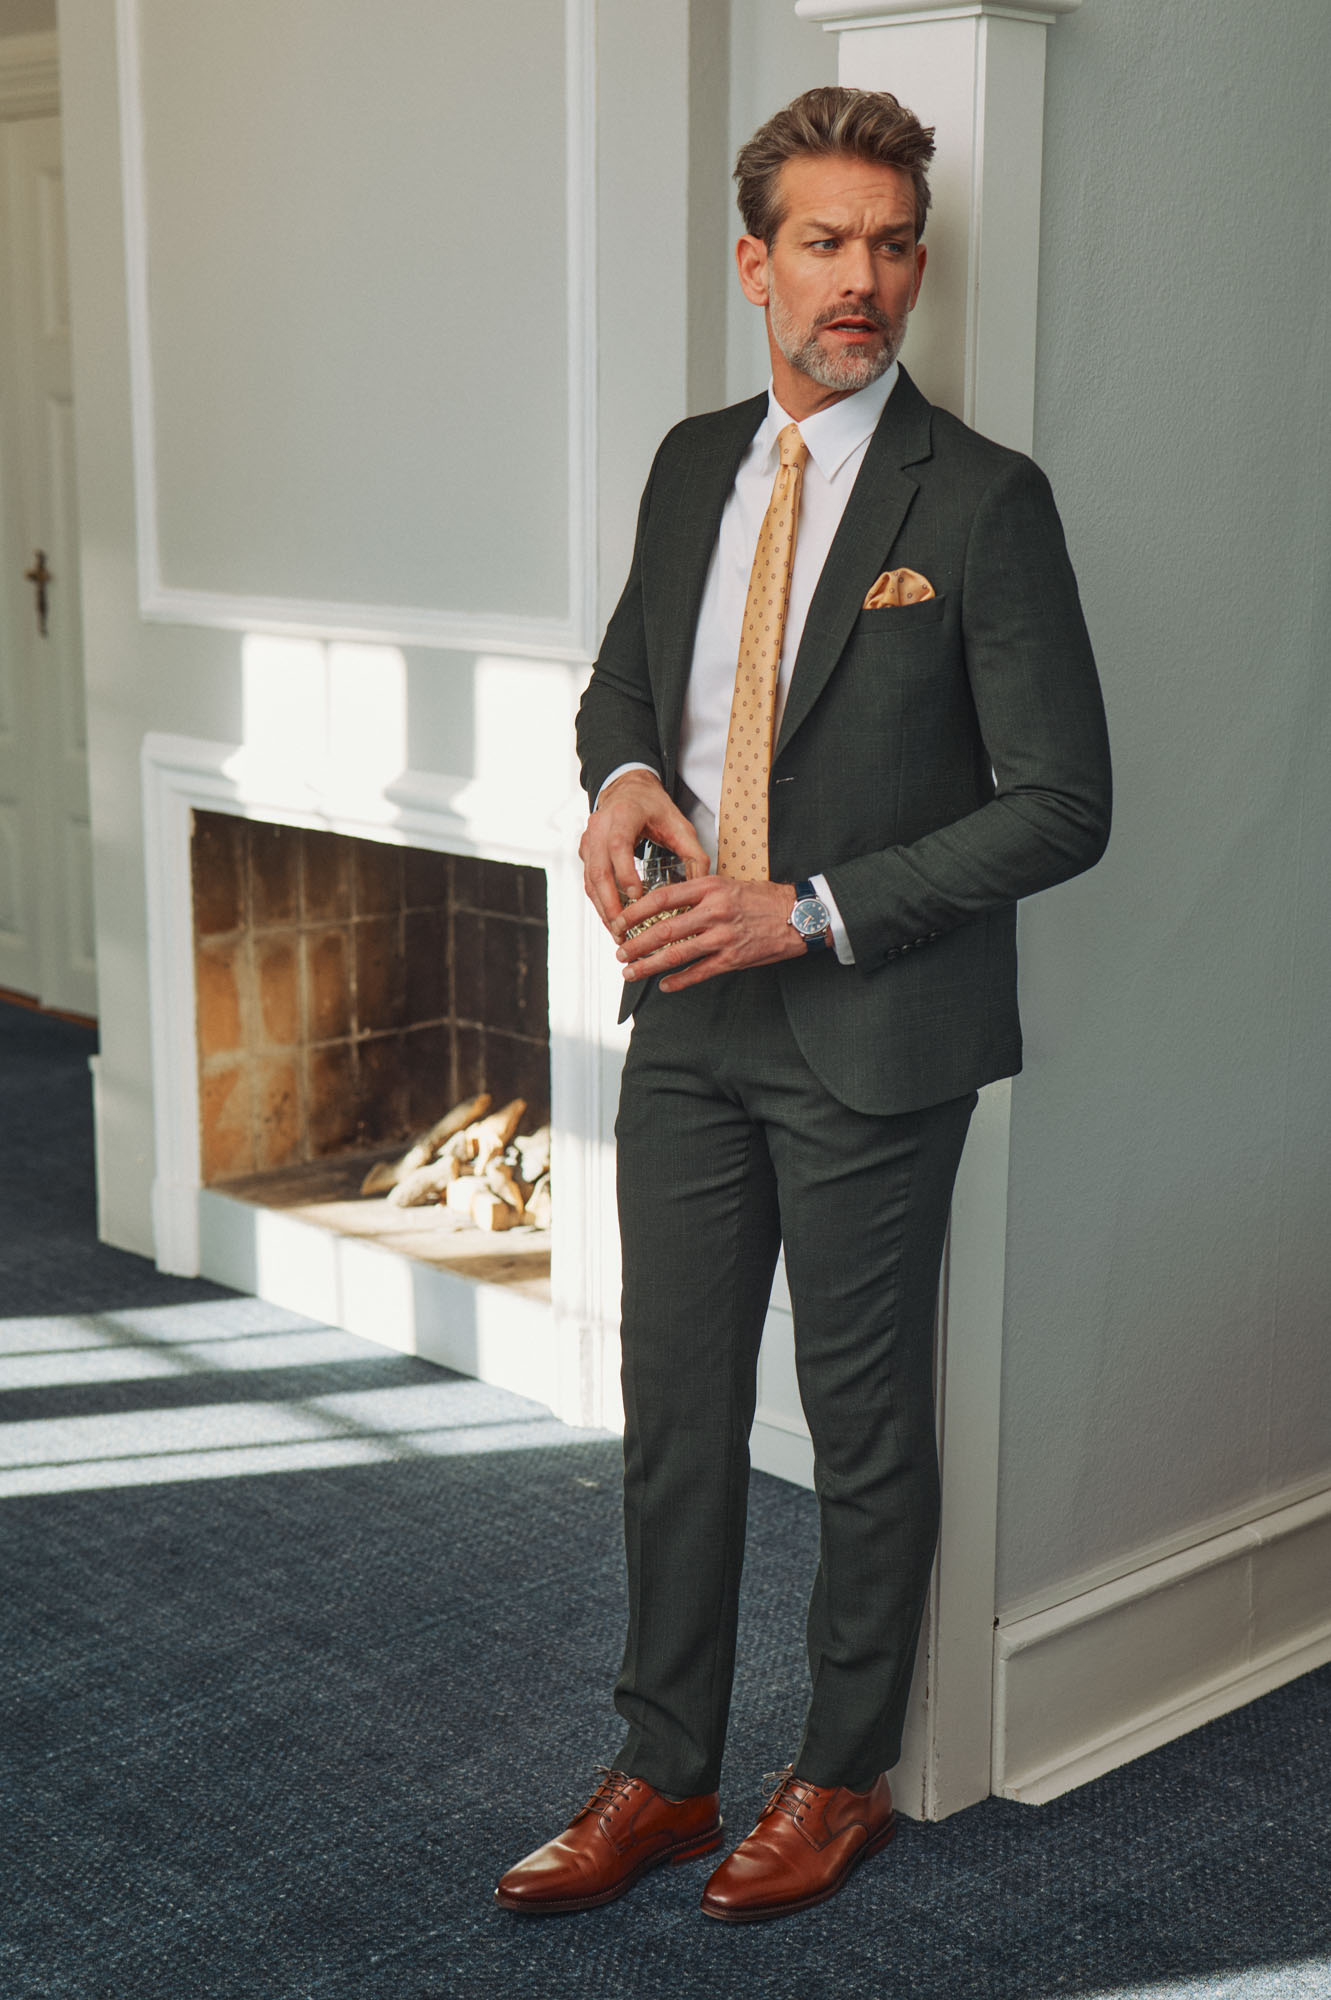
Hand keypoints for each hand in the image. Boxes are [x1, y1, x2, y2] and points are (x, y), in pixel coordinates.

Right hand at [578, 771, 709, 929]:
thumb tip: (702, 886)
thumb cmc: (654, 807)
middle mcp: (600, 826)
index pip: (618, 845)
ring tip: (617, 932)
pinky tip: (611, 920)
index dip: (625, 872)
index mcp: (623, 815)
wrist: (628, 790)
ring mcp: (589, 839)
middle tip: (622, 928)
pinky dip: (599, 902)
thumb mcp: (680, 825)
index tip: (636, 896)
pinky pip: (588, 880)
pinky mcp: (586, 851)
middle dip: (609, 902)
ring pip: (589, 879)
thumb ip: (694, 853)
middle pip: (598, 868)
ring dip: (602, 908)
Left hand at [610, 877, 804, 991]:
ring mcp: (723, 936)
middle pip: (664, 929)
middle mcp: (714, 911)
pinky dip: (679, 981)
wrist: (799, 914)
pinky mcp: (734, 958)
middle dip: (636, 944)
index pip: (663, 898)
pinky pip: (700, 972)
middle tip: (619, 953)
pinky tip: (664, 986)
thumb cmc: (762, 898)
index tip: (620, 920)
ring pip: (677, 953)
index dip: (636, 911)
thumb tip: (666, 906)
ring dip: (649, 965)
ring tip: (631, 973)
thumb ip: (699, 893)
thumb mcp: (728, 884)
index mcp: (710, 887)